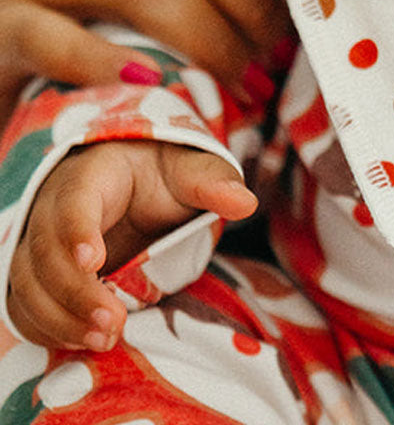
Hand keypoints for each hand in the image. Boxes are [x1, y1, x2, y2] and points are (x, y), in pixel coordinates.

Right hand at [7, 141, 256, 349]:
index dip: (77, 231)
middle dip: (75, 292)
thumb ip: (213, 183)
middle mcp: (54, 209)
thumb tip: (246, 202)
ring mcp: (43, 245)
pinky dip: (49, 329)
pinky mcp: (42, 276)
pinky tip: (84, 342)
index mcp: (92, 175)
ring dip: (61, 318)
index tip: (94, 260)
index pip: (74, 201)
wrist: (138, 181)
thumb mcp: (191, 169)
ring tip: (104, 340)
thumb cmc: (164, 173)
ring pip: (30, 285)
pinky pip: (28, 307)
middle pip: (47, 252)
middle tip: (113, 323)